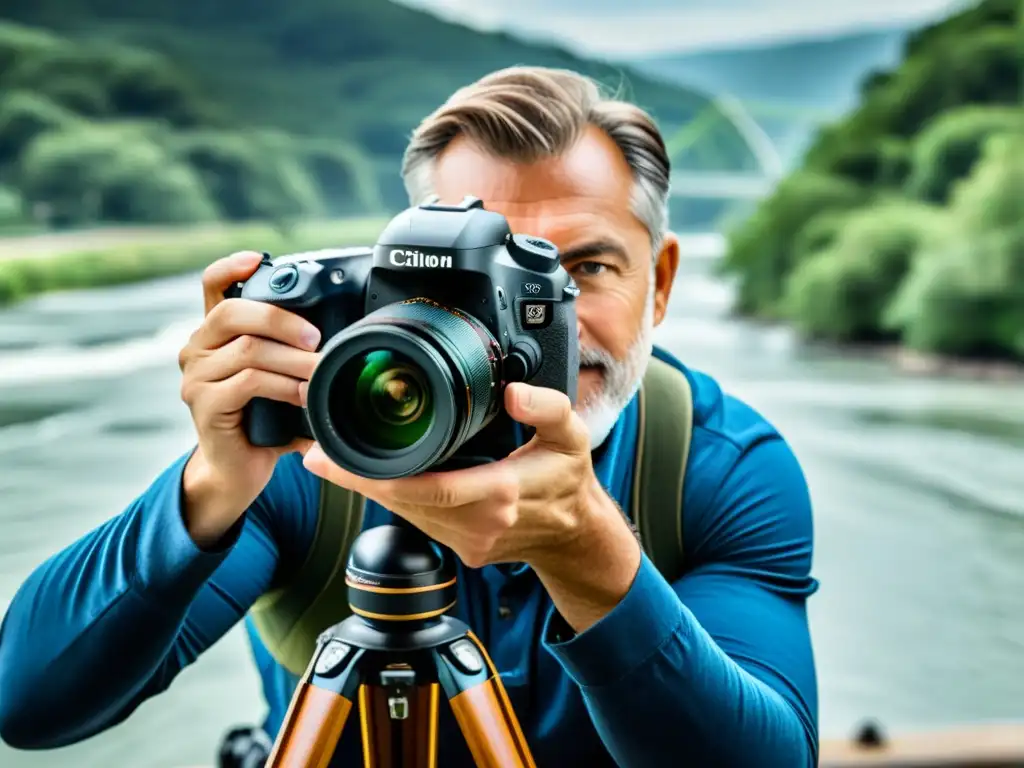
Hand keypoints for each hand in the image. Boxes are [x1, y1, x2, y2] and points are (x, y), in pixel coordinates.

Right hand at [177, 251, 321, 546]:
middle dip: (282, 319)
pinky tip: (303, 395)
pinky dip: (283, 386)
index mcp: (215, 334)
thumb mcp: (281, 375)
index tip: (260, 259)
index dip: (232, 267)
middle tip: (317, 338)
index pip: (212, 286)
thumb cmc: (265, 418)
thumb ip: (294, 350)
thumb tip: (347, 329)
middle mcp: (197, 348)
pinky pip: (247, 381)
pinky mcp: (204, 404)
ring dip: (293, 360)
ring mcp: (196, 376)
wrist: (239, 469)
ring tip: (320, 371)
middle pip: (232, 311)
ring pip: (248, 349)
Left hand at [303, 381, 641, 629]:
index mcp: (501, 492)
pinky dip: (396, 501)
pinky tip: (379, 480)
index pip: (425, 487)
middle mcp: (479, 522)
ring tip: (336, 463)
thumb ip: (546, 407)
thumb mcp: (571, 434)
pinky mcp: (465, 550)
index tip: (334, 459)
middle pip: (403, 502)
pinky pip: (420, 523)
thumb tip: (513, 392)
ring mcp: (469, 541)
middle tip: (317, 454)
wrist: (576, 532)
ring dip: (371, 490)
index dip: (374, 476)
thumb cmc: (568, 479)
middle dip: (356, 480)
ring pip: (406, 515)